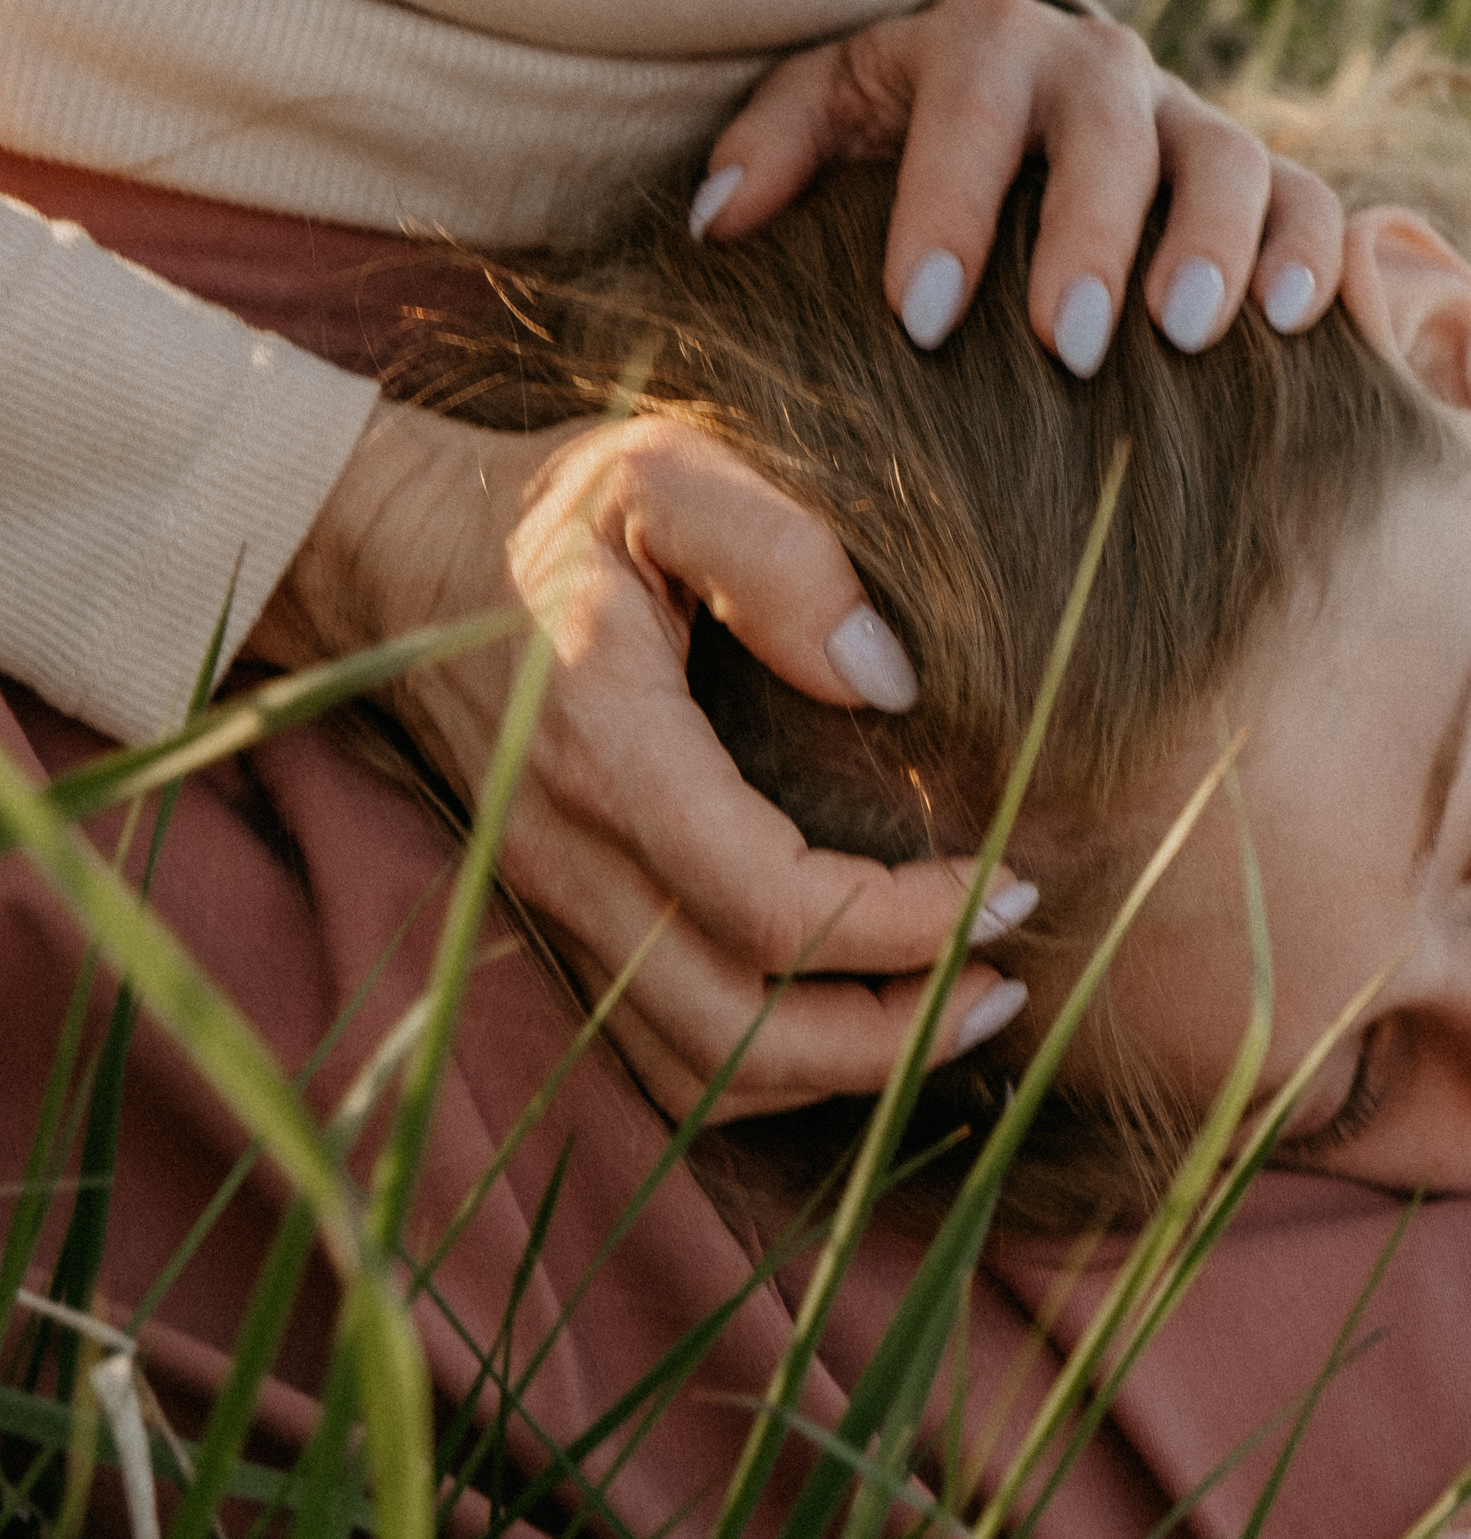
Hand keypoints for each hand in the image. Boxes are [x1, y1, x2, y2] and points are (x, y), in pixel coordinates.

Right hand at [253, 397, 1033, 1121]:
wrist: (394, 556)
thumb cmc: (552, 507)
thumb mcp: (663, 469)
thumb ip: (780, 553)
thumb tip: (891, 675)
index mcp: (608, 749)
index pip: (767, 904)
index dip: (905, 924)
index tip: (1008, 884)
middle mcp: (571, 854)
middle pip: (736, 1031)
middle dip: (891, 1035)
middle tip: (1008, 983)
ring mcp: (556, 901)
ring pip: (695, 1065)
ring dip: (836, 1068)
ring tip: (955, 1010)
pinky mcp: (560, 917)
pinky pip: (659, 1048)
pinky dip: (764, 1064)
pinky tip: (854, 1010)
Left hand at [688, 0, 1343, 372]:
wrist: (1021, 92)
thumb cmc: (905, 127)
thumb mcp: (827, 108)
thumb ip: (768, 148)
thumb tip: (718, 222)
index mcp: (984, 44)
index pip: (970, 107)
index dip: (948, 206)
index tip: (917, 316)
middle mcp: (1100, 70)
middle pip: (1112, 130)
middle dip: (1091, 234)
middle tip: (1068, 342)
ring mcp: (1190, 121)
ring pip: (1231, 159)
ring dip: (1217, 244)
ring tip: (1187, 335)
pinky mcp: (1263, 179)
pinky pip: (1314, 204)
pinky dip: (1318, 260)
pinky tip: (1305, 330)